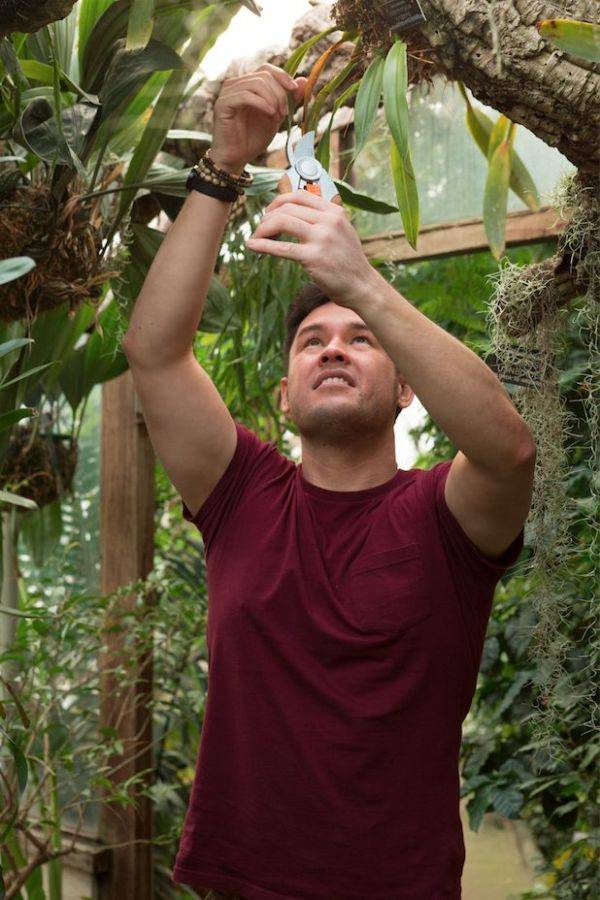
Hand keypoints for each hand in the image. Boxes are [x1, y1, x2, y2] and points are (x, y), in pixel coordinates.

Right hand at [211, 64, 305, 174]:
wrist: (236, 158)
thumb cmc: (253, 138)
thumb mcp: (277, 116)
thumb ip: (289, 99)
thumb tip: (304, 80)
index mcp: (247, 85)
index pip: (266, 69)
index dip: (282, 76)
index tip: (294, 90)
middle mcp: (235, 84)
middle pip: (264, 76)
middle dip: (279, 94)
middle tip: (284, 114)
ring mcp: (227, 93)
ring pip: (256, 83)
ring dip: (272, 99)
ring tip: (276, 117)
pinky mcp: (222, 104)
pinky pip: (245, 95)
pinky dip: (261, 103)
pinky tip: (269, 114)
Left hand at [245, 190, 376, 306]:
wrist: (361, 285)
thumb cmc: (348, 261)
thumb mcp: (341, 231)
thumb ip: (322, 219)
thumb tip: (293, 212)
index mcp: (334, 211)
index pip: (299, 196)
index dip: (278, 201)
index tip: (269, 212)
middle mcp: (328, 221)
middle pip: (287, 208)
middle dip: (268, 217)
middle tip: (260, 229)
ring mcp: (321, 239)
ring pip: (282, 222)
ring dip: (263, 229)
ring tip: (257, 237)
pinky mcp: (313, 258)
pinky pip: (281, 248)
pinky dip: (262, 245)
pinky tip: (251, 246)